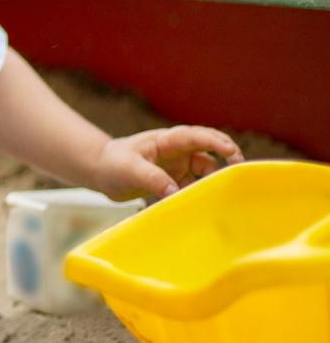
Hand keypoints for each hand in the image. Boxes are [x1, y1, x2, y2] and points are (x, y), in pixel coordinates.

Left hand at [95, 125, 243, 200]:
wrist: (101, 172)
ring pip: (204, 170)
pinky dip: (202, 193)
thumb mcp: (129, 169)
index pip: (194, 136)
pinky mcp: (174, 180)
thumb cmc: (113, 164)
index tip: (232, 152)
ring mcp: (177, 165)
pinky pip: (194, 185)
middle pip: (207, 149)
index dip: (215, 142)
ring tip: (224, 194)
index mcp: (165, 140)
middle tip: (241, 170)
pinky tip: (208, 206)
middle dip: (226, 154)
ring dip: (214, 179)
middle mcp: (175, 151)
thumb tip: (174, 191)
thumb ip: (151, 178)